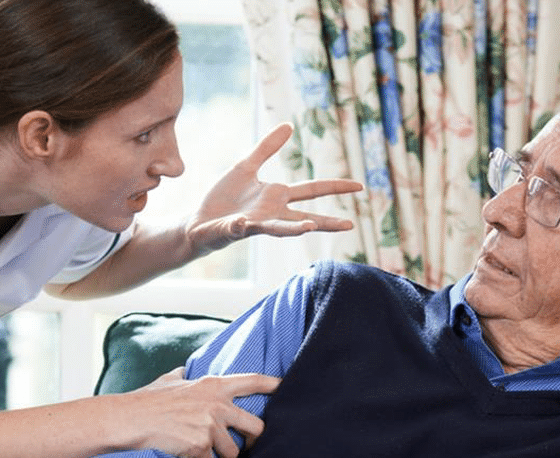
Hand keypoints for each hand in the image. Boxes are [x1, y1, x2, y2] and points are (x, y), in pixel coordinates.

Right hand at [119, 368, 278, 457]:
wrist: (127, 420)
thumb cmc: (145, 401)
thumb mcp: (168, 380)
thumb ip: (183, 375)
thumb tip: (185, 368)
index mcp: (213, 386)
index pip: (252, 381)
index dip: (274, 384)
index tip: (287, 388)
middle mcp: (217, 404)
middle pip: (256, 427)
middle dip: (253, 442)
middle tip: (247, 450)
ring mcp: (209, 426)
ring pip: (234, 453)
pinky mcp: (199, 447)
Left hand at [187, 122, 362, 253]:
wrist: (199, 221)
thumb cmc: (224, 198)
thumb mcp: (246, 167)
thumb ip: (267, 148)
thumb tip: (289, 126)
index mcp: (277, 197)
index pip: (312, 191)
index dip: (336, 186)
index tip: (360, 186)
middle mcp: (272, 213)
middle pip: (305, 218)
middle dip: (326, 222)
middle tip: (350, 226)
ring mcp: (255, 224)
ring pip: (278, 229)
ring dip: (293, 229)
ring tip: (309, 227)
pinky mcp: (234, 230)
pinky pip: (239, 228)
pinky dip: (241, 225)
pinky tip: (243, 222)